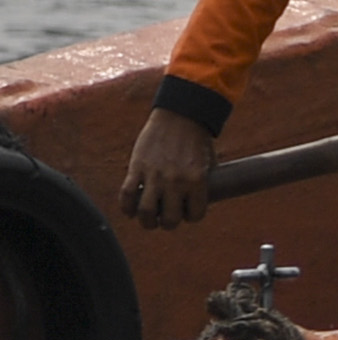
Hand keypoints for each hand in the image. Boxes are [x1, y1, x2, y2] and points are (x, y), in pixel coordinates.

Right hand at [119, 107, 214, 230]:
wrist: (180, 116)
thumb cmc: (197, 140)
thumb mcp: (208, 163)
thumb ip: (203, 183)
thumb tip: (201, 201)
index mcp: (198, 181)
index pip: (195, 215)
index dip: (191, 217)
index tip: (187, 213)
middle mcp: (176, 181)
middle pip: (170, 219)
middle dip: (168, 223)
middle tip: (166, 219)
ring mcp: (155, 176)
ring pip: (146, 212)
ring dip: (147, 221)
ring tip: (148, 220)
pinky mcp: (137, 168)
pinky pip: (127, 195)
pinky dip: (126, 207)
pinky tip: (130, 210)